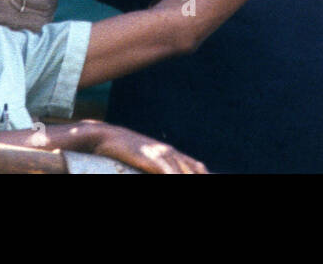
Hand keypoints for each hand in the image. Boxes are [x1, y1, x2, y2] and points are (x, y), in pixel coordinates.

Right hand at [92, 122, 207, 173]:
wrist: (106, 137)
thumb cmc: (123, 151)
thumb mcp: (144, 159)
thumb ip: (157, 167)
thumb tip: (165, 171)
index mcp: (170, 153)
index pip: (196, 166)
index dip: (205, 175)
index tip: (213, 177)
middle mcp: (169, 152)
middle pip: (195, 170)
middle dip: (203, 177)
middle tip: (216, 183)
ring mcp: (161, 154)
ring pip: (184, 172)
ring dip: (189, 178)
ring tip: (200, 186)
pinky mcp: (151, 157)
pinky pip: (168, 171)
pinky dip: (175, 177)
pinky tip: (177, 179)